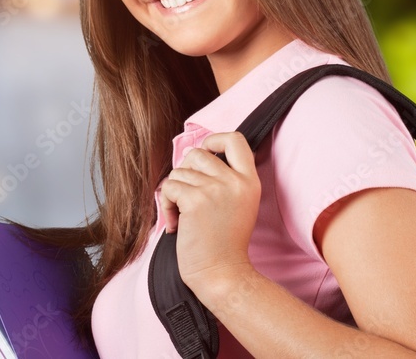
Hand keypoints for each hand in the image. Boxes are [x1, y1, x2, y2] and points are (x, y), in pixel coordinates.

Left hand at [159, 131, 260, 294]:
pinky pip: (169, 187)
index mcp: (249, 181)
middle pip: (197, 153)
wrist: (223, 275)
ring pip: (179, 171)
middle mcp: (235, 181)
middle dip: (185, 172)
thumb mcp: (238, 204)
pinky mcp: (196, 200)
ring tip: (184, 216)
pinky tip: (177, 223)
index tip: (206, 154)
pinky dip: (166, 205)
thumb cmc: (224, 244)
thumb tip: (194, 154)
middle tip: (187, 197)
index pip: (235, 139)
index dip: (214, 139)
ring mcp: (216, 189)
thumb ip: (225, 178)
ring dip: (174, 192)